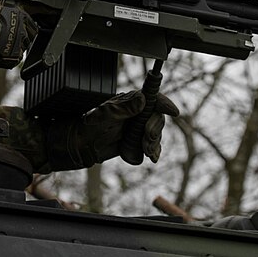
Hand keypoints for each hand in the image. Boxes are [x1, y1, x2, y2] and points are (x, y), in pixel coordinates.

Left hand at [46, 90, 179, 169]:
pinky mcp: (137, 141)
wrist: (84, 144)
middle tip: (147, 137)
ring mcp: (138, 127)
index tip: (173, 112)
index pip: (153, 98)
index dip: (164, 103)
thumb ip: (124, 108)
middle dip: (155, 128)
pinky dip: (154, 151)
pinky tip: (152, 157)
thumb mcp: (105, 114)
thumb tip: (142, 99)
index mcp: (131, 101)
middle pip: (157, 117)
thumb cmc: (91, 125)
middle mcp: (137, 113)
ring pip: (156, 133)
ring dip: (154, 142)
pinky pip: (152, 146)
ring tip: (146, 149)